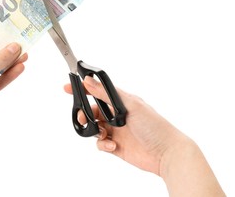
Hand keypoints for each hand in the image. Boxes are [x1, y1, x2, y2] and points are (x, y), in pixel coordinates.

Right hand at [64, 76, 186, 175]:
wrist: (167, 153)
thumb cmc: (155, 126)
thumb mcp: (129, 105)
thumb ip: (106, 94)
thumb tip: (89, 81)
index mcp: (122, 101)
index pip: (98, 92)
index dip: (82, 89)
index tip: (67, 88)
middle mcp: (117, 114)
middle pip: (92, 111)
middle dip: (85, 114)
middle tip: (84, 119)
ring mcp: (117, 131)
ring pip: (95, 128)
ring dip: (95, 131)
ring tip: (104, 134)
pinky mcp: (116, 146)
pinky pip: (101, 144)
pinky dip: (103, 145)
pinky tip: (113, 146)